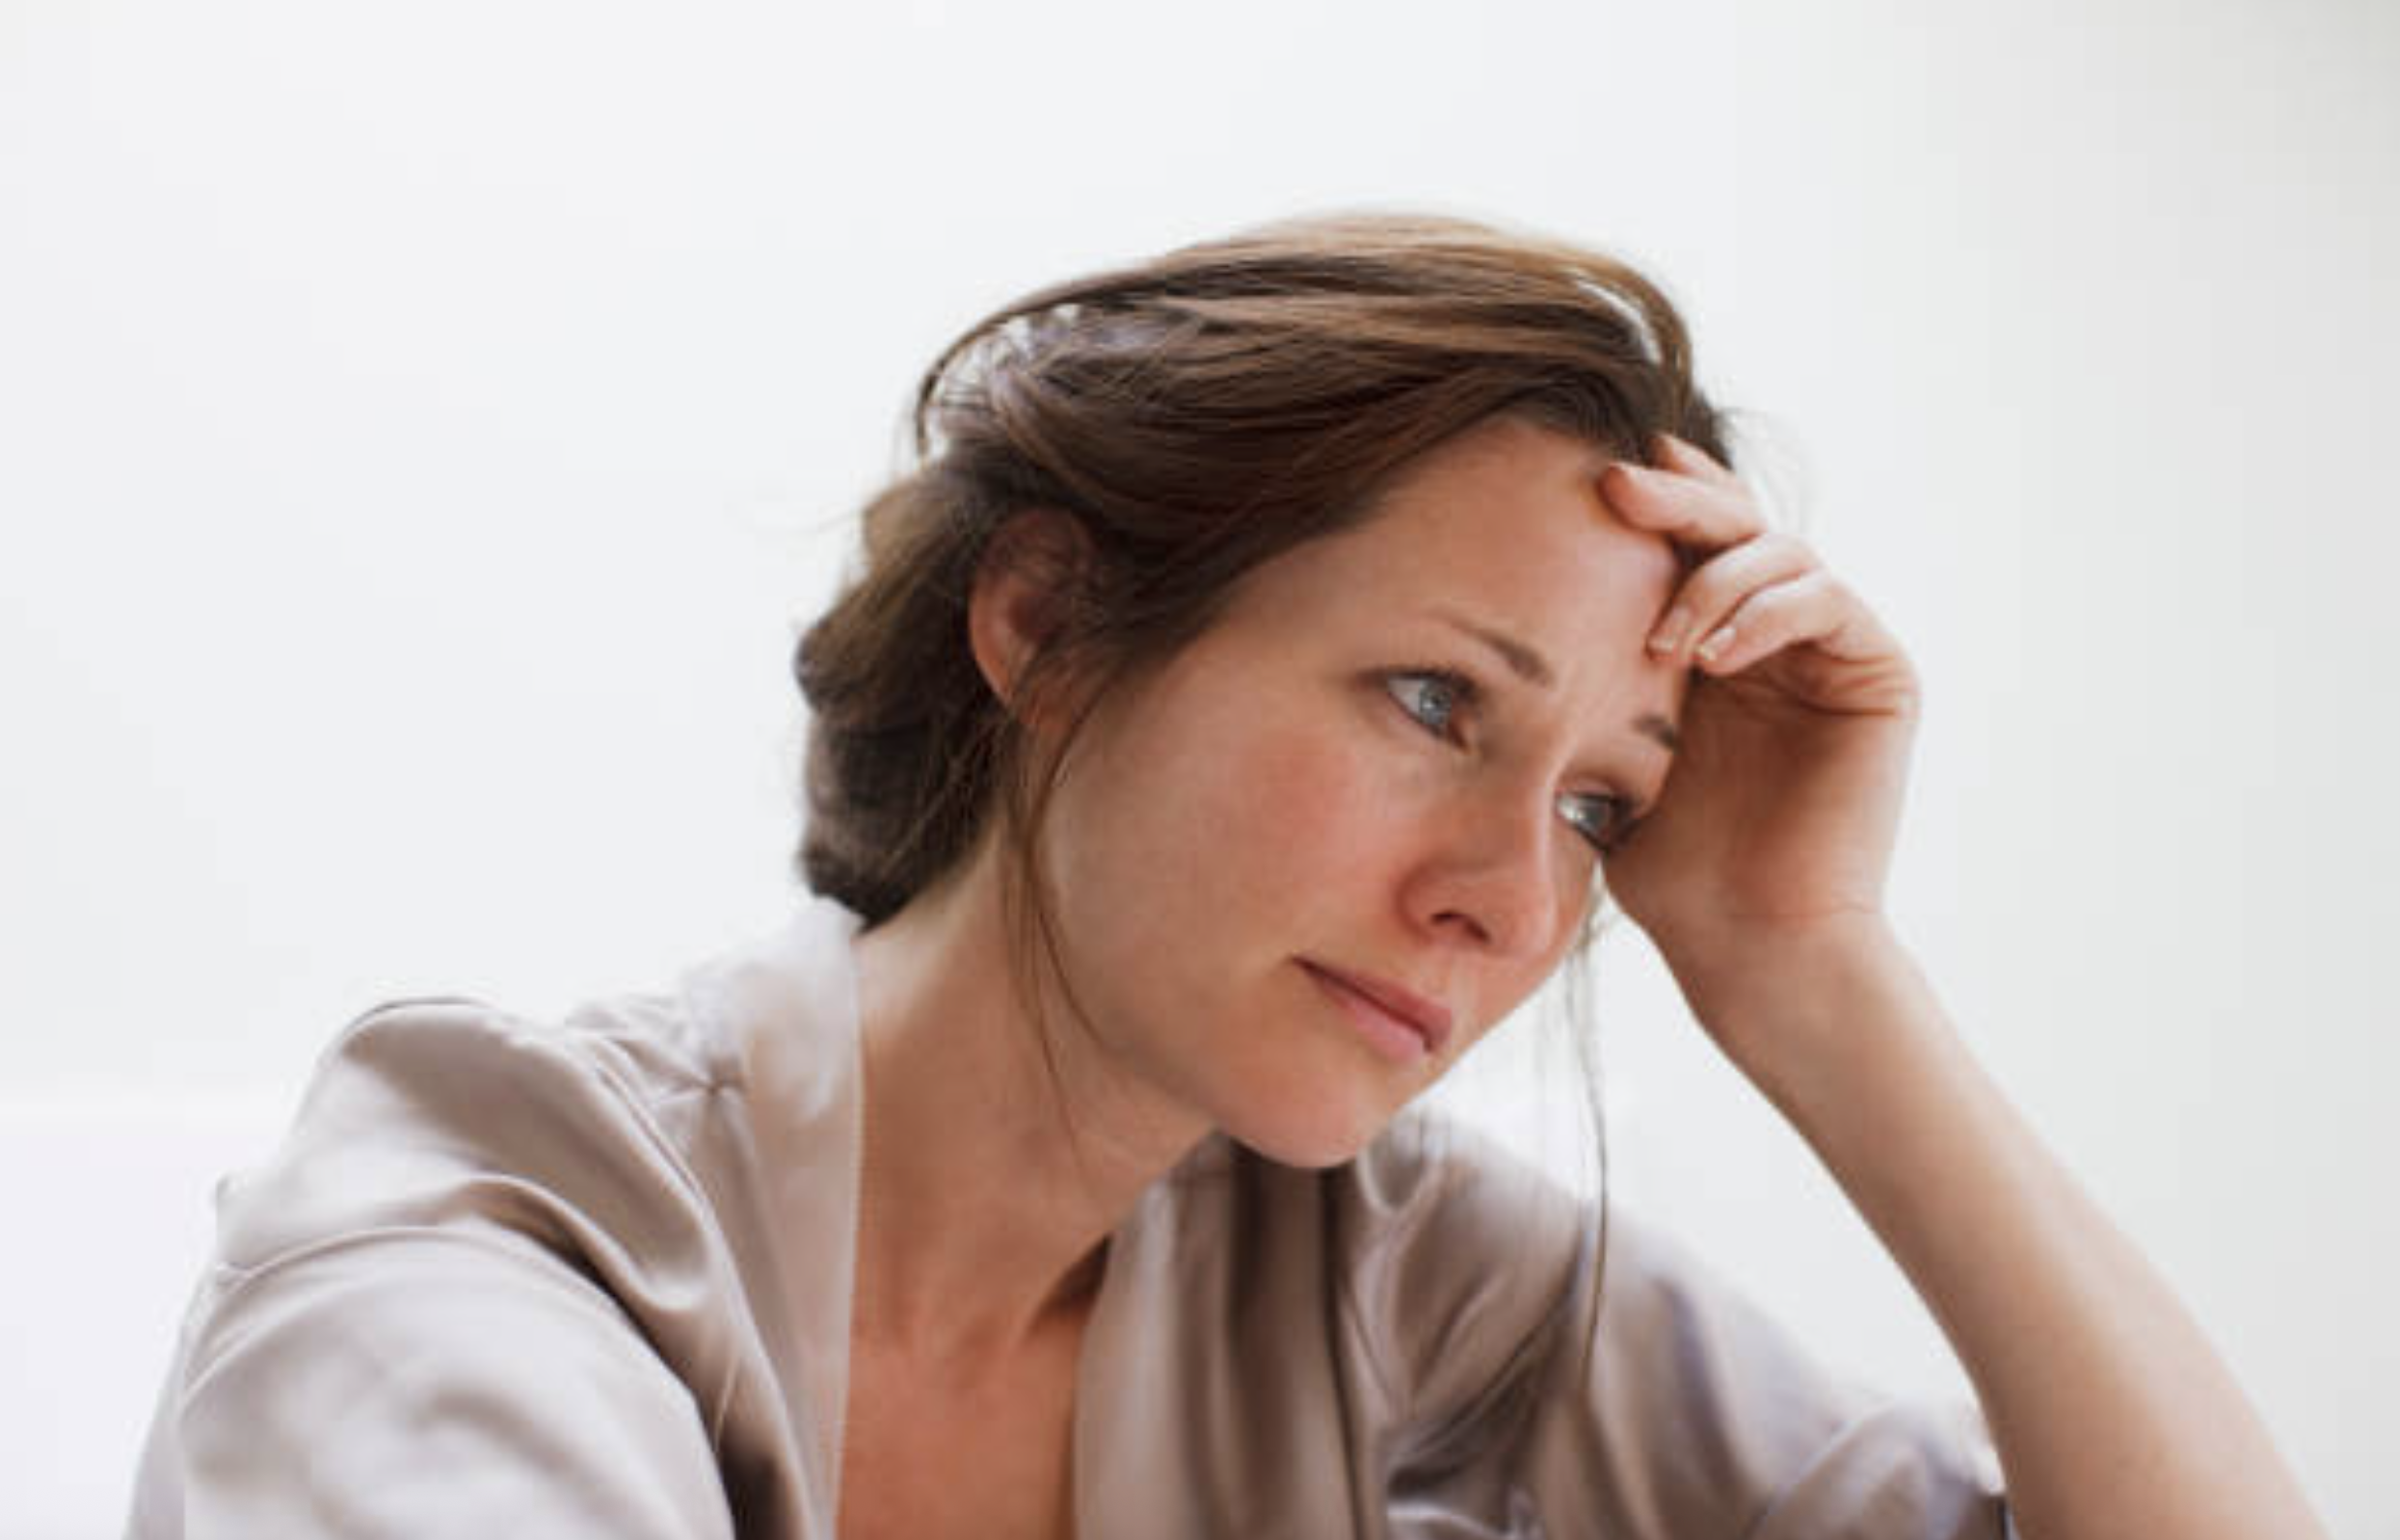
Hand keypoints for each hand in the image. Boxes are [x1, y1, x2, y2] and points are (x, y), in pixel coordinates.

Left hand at [1594, 434, 1920, 1058]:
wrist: (1748, 944)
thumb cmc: (1672, 872)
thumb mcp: (1607, 755)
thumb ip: (1589, 681)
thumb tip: (1499, 619)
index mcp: (1713, 644)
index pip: (1689, 544)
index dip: (1653, 500)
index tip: (1587, 472)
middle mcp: (1775, 636)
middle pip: (1736, 526)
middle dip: (1677, 501)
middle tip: (1616, 486)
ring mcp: (1830, 652)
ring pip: (1782, 552)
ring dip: (1713, 577)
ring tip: (1662, 640)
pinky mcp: (1877, 676)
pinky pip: (1827, 601)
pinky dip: (1767, 611)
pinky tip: (1713, 654)